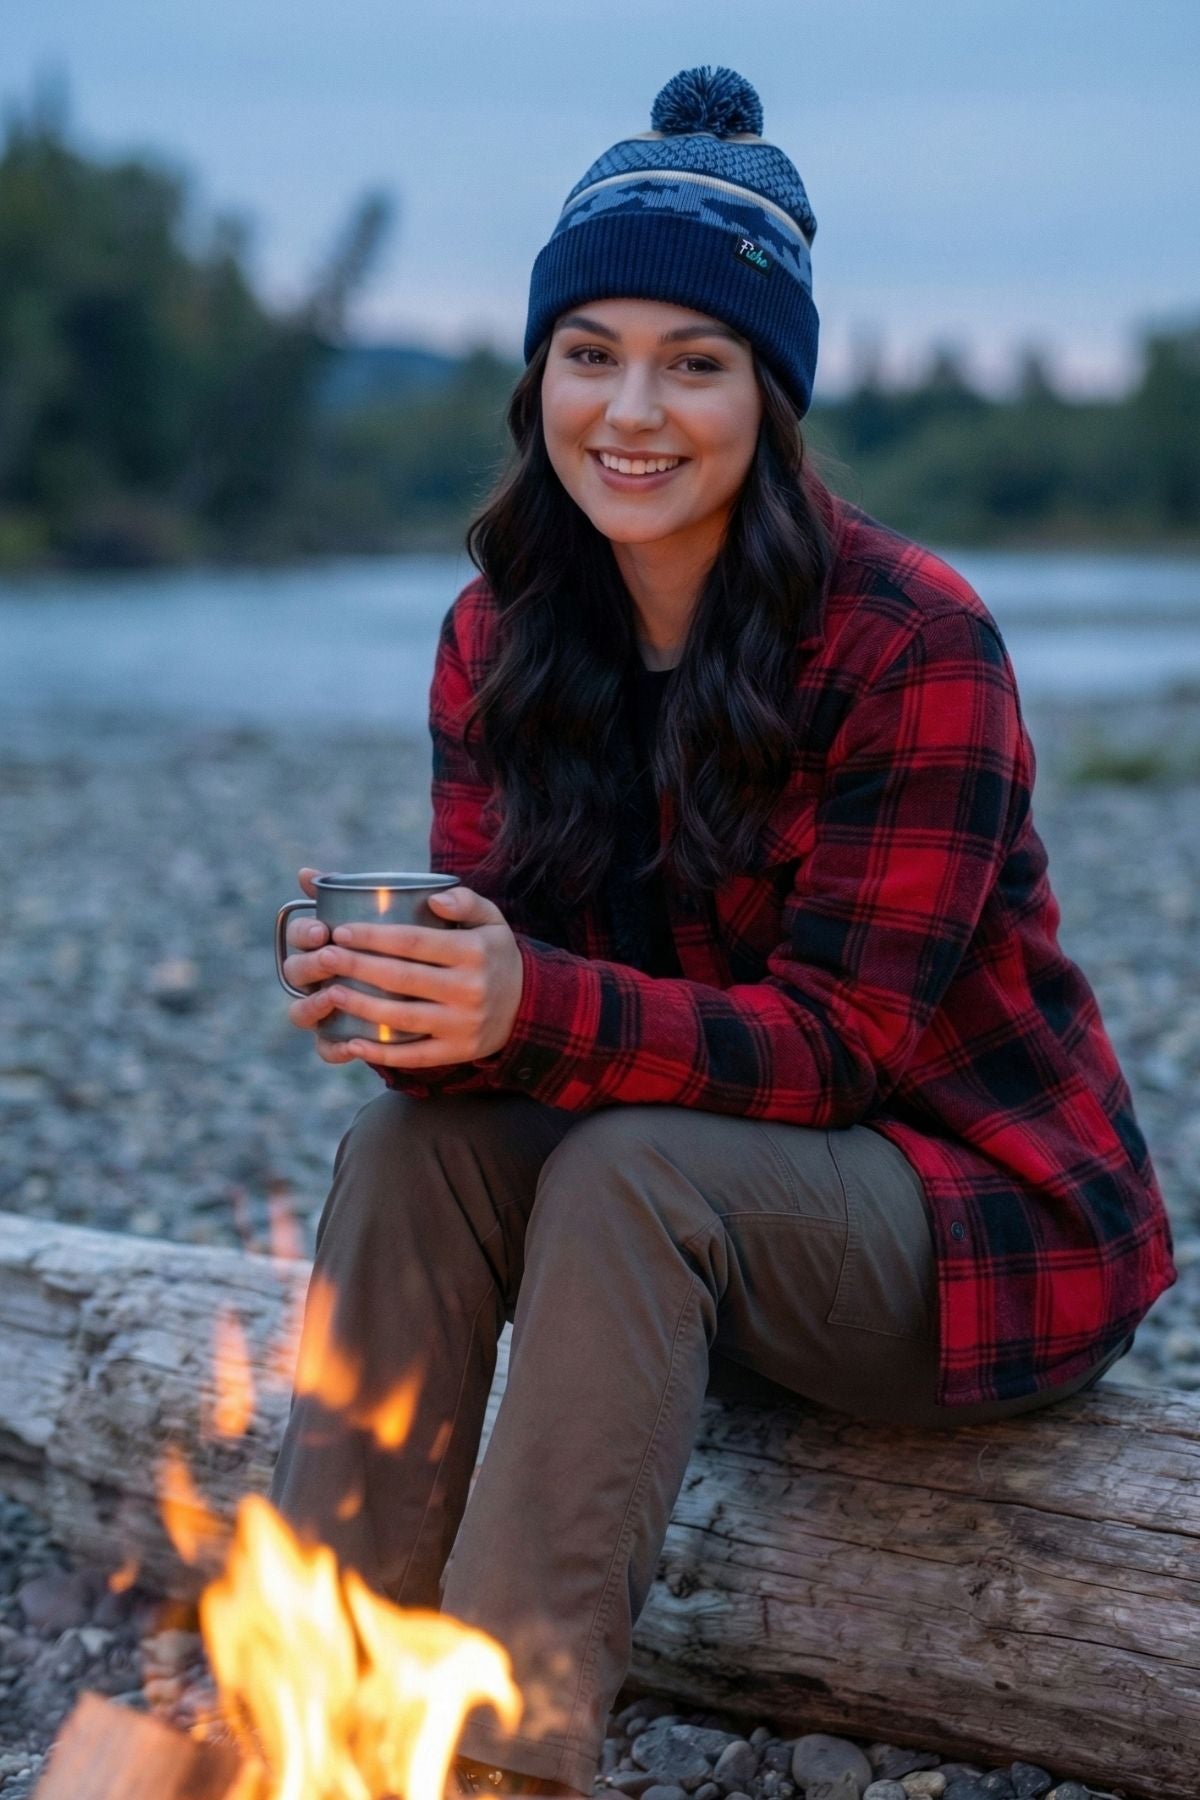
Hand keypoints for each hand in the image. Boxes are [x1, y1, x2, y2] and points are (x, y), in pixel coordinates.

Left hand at [282, 866, 523, 1068]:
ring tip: (330, 993)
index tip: (341, 930)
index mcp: (474, 952)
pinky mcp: (458, 1052)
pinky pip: (415, 1056)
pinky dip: (381, 1052)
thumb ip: (465, 900)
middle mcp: (470, 989)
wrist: (528, 1006)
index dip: (374, 937)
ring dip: (360, 1006)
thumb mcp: (492, 920)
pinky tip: (352, 1042)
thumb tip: (433, 898)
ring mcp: (464, 1025)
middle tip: (324, 957)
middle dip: (357, 967)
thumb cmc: (494, 955)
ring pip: (402, 1018)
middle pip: (401, 979)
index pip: (414, 942)